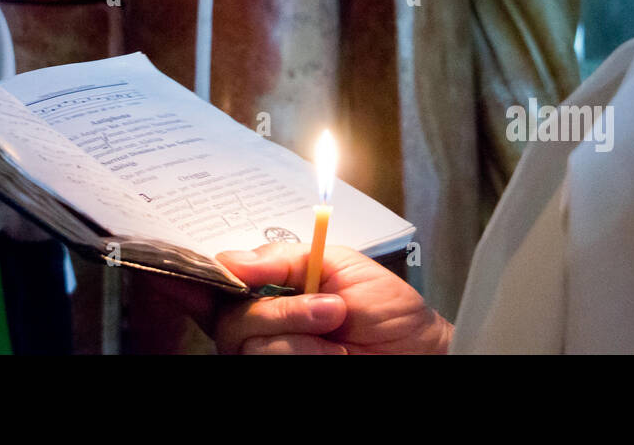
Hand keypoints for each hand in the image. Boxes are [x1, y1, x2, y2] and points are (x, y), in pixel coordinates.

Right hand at [209, 244, 452, 354]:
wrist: (417, 350)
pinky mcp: (281, 375)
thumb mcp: (338, 264)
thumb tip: (232, 259)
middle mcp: (262, 324)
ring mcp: (271, 355)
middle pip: (231, 317)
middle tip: (330, 308)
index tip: (234, 273)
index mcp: (271, 288)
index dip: (216, 276)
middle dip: (282, 311)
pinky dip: (308, 355)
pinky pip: (271, 365)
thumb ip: (284, 258)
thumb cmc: (386, 308)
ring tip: (339, 330)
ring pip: (251, 345)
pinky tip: (335, 355)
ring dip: (301, 334)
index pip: (221, 281)